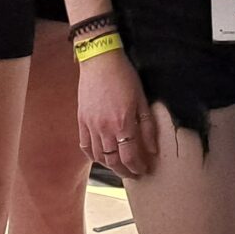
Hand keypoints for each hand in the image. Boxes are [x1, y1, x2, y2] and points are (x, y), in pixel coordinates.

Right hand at [77, 49, 155, 178]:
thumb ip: (147, 127)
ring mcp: (91, 125)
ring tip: (120, 166)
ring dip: (110, 166)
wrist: (100, 60)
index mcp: (123, 123)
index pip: (130, 156)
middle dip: (125, 171)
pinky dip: (93, 156)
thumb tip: (152, 149)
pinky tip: (101, 157)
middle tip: (134, 173)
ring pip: (99, 156)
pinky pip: (85, 145)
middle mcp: (105, 128)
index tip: (144, 170)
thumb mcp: (142, 100)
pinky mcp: (82, 121)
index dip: (138, 167)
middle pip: (114, 161)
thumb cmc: (124, 76)